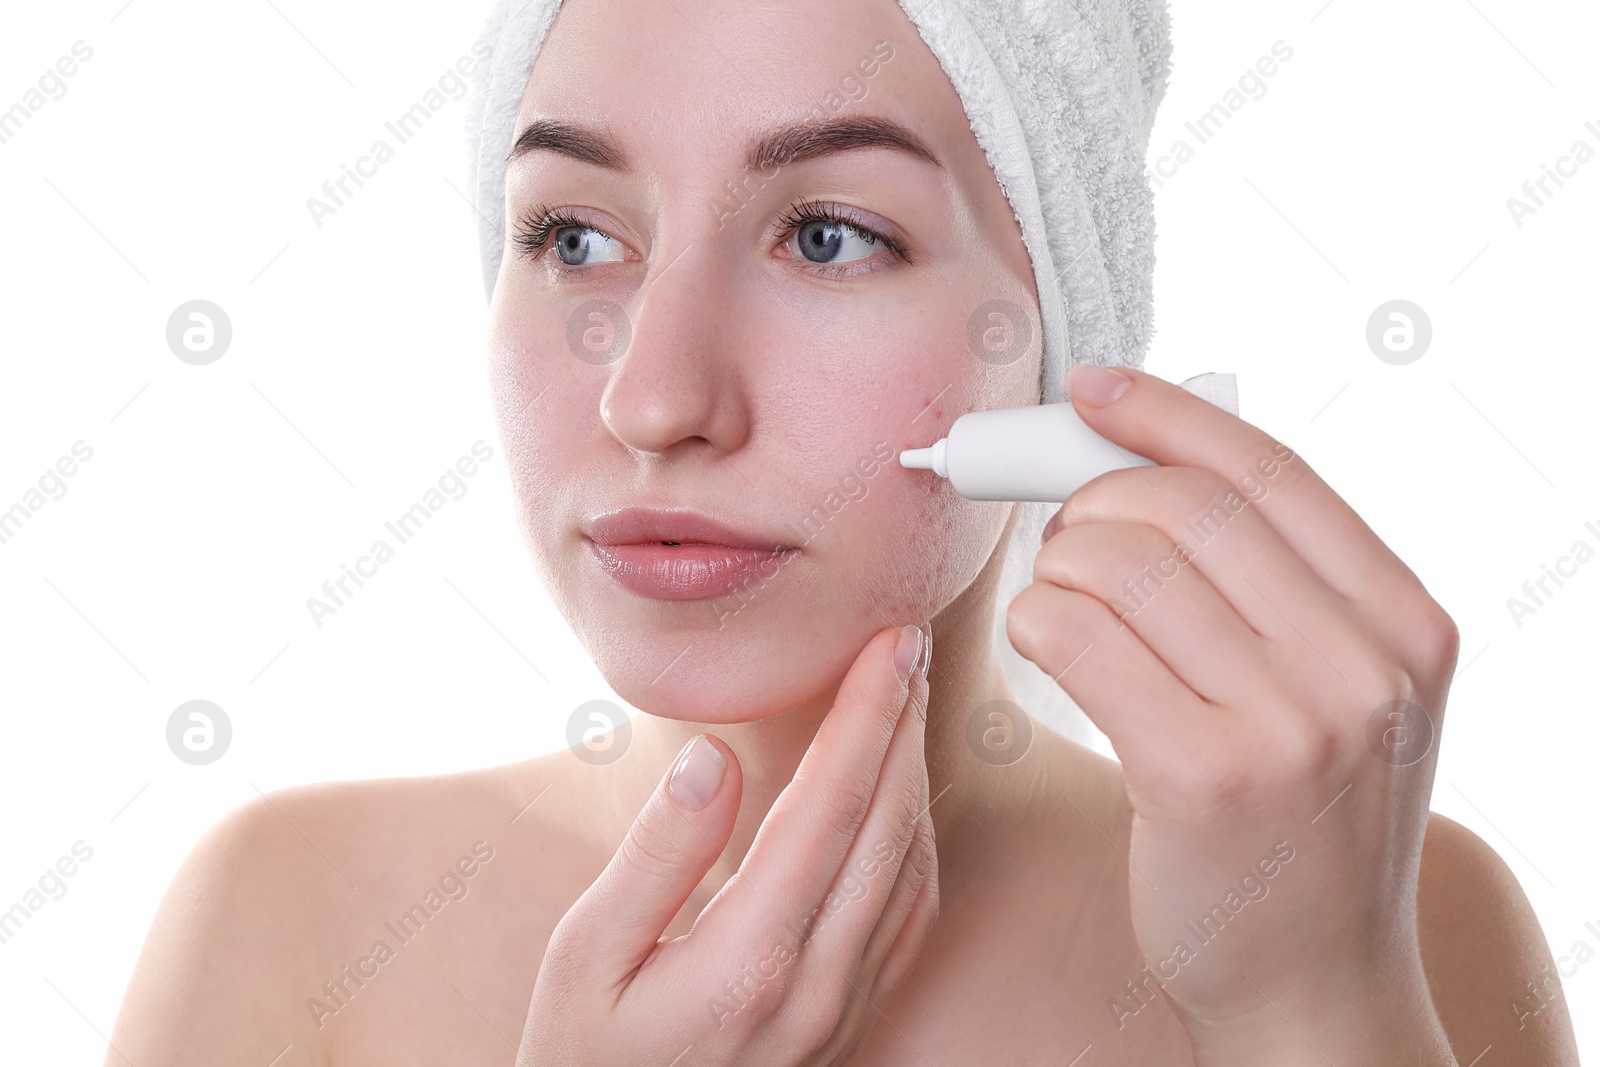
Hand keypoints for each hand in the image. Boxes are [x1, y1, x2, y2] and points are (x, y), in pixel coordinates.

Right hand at [516, 623, 936, 1066]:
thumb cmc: (581, 1061)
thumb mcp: (586, 956)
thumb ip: (660, 854)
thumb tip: (712, 755)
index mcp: (749, 959)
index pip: (830, 809)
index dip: (866, 714)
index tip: (888, 642)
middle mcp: (815, 986)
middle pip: (887, 829)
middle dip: (903, 725)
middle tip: (907, 644)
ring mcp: (840, 1012)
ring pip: (911, 872)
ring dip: (915, 776)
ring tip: (905, 701)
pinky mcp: (845, 1026)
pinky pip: (908, 921)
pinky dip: (917, 843)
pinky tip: (904, 802)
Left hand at [1009, 366, 1459, 1062]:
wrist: (1314, 986)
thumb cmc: (1303, 829)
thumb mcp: (1340, 696)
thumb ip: (1279, 588)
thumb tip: (1151, 463)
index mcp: (1406, 625)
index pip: (1272, 472)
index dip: (1168, 414)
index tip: (1094, 390)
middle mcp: (1363, 665)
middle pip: (1185, 508)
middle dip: (1093, 500)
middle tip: (1065, 535)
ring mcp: (1292, 722)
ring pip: (1120, 565)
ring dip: (1060, 569)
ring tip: (1063, 607)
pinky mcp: (1203, 774)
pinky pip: (1078, 636)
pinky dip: (1037, 620)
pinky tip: (1044, 646)